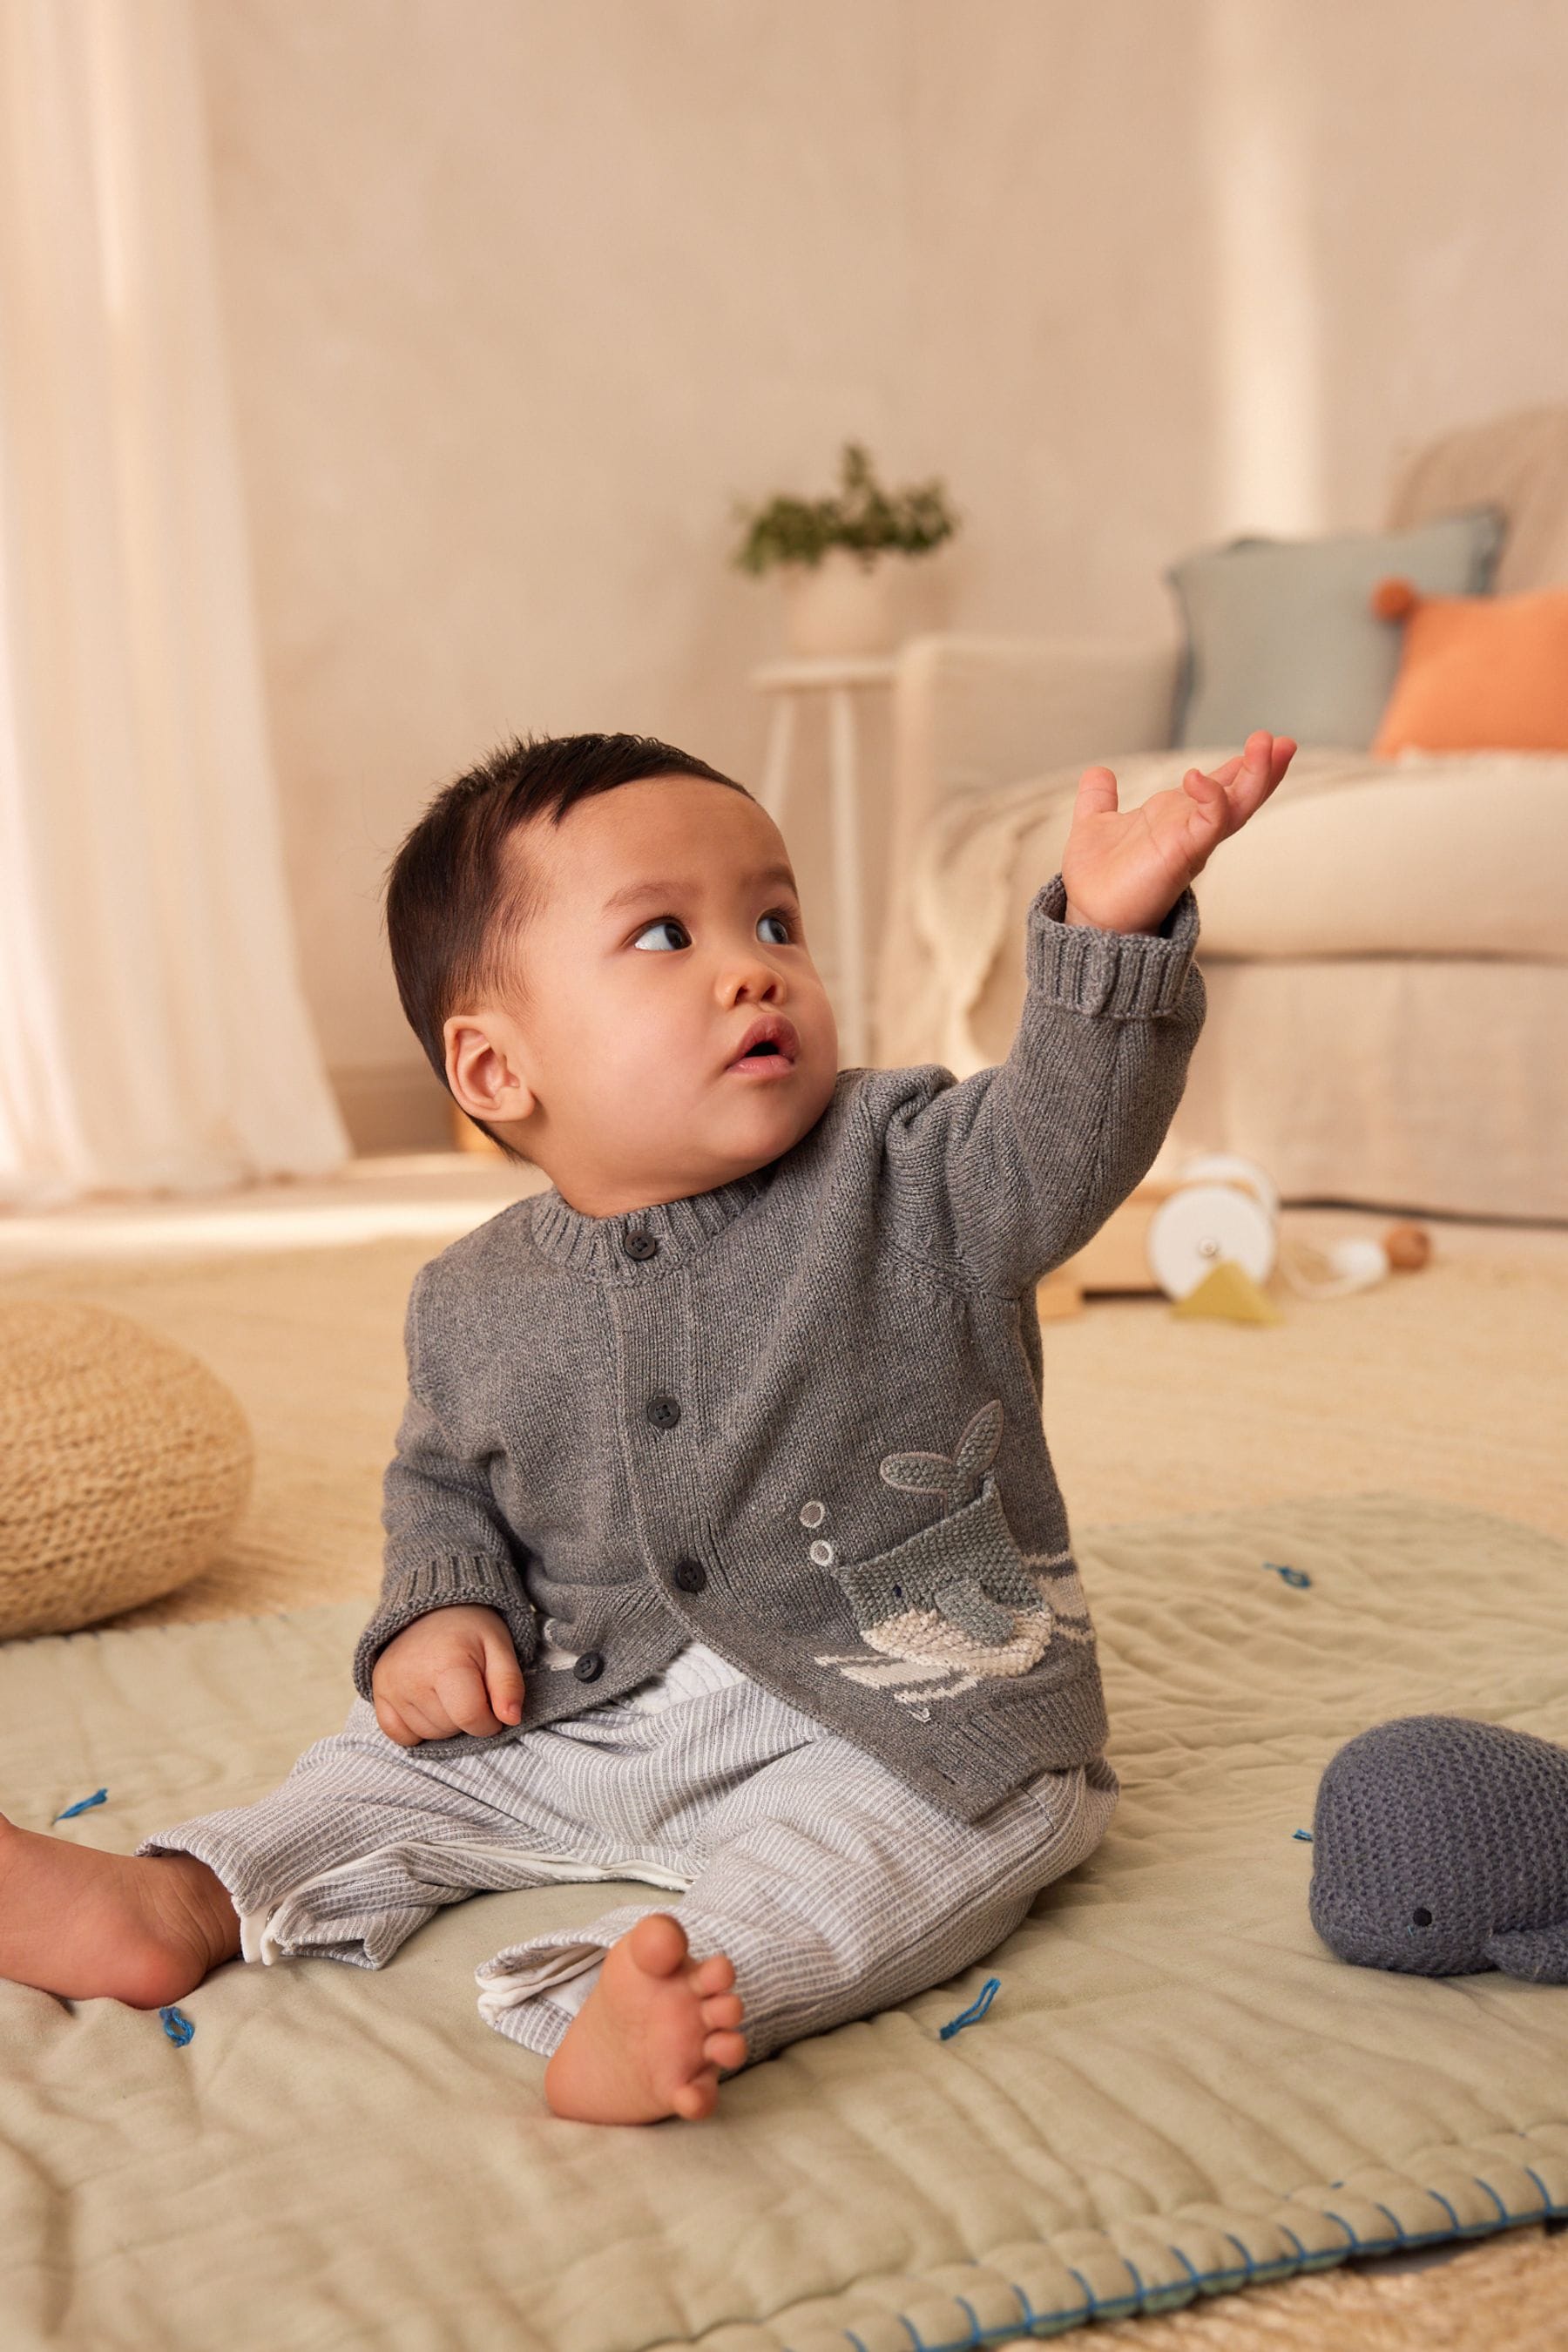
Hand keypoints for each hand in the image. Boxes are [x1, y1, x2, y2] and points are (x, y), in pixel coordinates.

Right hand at [371, 1604, 524, 1745]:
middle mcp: (413, 1677)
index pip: (471, 1718)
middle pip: (449, 1728)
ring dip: (444, 1723)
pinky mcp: (378, 1692)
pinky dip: (416, 1729)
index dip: (490, 1721)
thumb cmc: (471, 1630)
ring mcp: (391, 1686)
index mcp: (448, 1663)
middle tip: (468, 1687)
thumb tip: (511, 1719)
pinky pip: (399, 1735)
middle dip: (466, 1717)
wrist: (432, 1608)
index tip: (493, 1706)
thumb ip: (509, 1684)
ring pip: (427, 1734)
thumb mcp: (500, 1648)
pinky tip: (427, 1704)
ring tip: (447, 1690)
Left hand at [1061, 728, 1296, 934]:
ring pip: (1235, 806)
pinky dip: (1211, 799)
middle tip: (1284, 742)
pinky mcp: (1182, 855)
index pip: (1221, 788)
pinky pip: (1208, 823)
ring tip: (1268, 745)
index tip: (1264, 742)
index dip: (1242, 767)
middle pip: (1239, 796)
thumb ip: (1100, 798)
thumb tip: (1099, 772)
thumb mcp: (1096, 826)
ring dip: (1255, 776)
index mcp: (1178, 819)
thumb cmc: (1099, 880)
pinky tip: (1199, 777)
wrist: (1088, 915)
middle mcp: (1192, 830)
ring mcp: (1191, 842)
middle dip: (1263, 769)